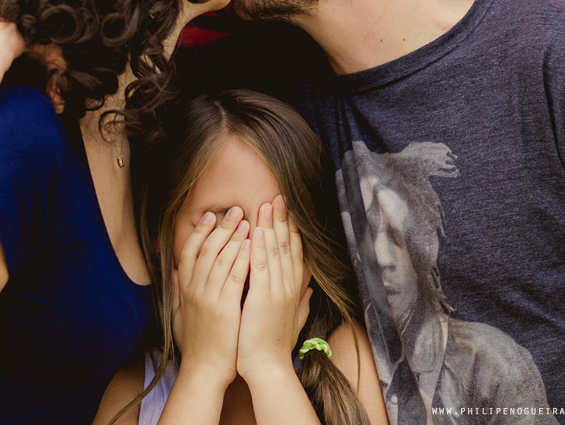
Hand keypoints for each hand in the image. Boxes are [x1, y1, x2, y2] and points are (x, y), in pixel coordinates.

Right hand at [173, 207, 250, 388]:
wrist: (205, 370)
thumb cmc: (196, 344)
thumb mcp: (179, 315)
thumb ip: (177, 292)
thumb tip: (174, 273)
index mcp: (185, 289)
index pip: (189, 251)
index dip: (200, 232)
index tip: (211, 216)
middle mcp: (194, 289)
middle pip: (207, 249)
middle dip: (222, 227)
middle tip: (236, 210)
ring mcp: (208, 298)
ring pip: (221, 258)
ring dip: (235, 237)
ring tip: (248, 221)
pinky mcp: (225, 308)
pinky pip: (235, 277)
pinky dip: (244, 259)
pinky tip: (253, 246)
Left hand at [236, 196, 311, 382]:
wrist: (268, 368)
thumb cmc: (275, 345)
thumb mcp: (293, 320)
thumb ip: (301, 301)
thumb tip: (308, 287)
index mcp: (294, 290)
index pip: (295, 253)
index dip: (292, 230)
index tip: (288, 211)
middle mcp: (289, 286)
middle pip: (287, 246)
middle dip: (283, 220)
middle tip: (279, 197)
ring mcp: (277, 291)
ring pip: (275, 251)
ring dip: (271, 226)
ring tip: (267, 204)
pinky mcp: (262, 298)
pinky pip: (261, 266)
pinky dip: (259, 246)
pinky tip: (256, 229)